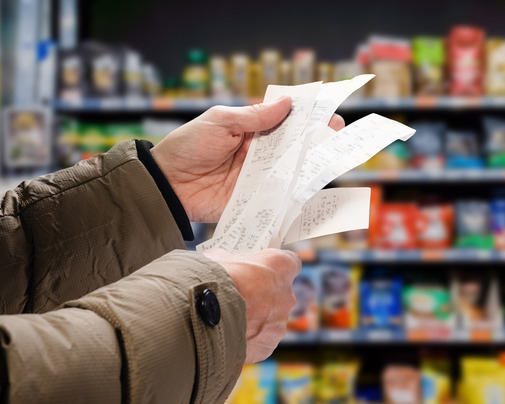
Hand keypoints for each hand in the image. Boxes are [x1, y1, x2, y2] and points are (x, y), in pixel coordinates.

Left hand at [151, 98, 345, 222]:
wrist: (167, 184)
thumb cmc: (187, 146)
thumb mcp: (220, 122)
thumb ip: (254, 117)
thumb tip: (287, 103)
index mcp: (251, 129)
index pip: (285, 120)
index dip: (307, 116)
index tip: (328, 112)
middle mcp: (259, 153)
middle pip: (295, 146)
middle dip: (317, 140)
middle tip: (337, 134)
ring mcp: (259, 177)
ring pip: (292, 171)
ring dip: (312, 166)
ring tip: (332, 159)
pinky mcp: (255, 200)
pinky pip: (280, 197)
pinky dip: (297, 195)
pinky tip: (314, 190)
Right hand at [203, 248, 299, 363]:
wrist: (201, 314)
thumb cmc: (213, 280)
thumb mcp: (219, 258)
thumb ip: (230, 260)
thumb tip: (222, 262)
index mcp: (281, 267)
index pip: (290, 263)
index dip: (274, 267)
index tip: (262, 270)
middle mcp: (287, 295)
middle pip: (280, 294)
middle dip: (263, 296)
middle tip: (241, 297)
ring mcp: (279, 323)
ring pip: (270, 320)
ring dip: (255, 319)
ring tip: (230, 319)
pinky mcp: (268, 345)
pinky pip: (260, 341)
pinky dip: (248, 339)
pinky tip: (229, 335)